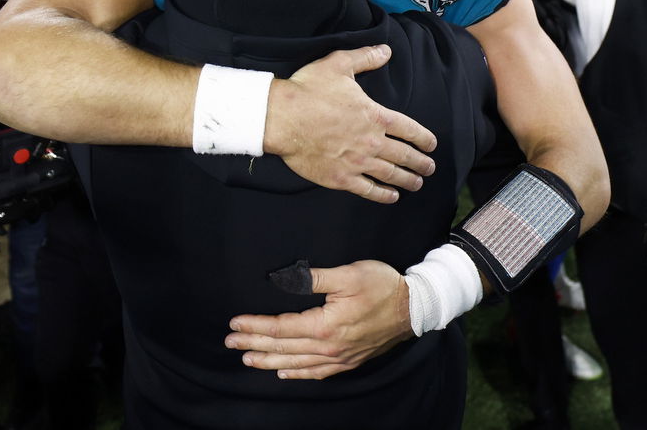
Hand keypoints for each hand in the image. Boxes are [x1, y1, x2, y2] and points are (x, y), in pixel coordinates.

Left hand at [225, 260, 412, 379]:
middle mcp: (329, 347)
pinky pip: (317, 372)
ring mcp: (340, 358)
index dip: (256, 325)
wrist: (416, 307)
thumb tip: (284, 279)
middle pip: (284, 348)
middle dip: (254, 344)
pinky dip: (297, 373)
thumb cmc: (383, 285)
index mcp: (326, 325)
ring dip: (269, 361)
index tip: (235, 323)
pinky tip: (283, 372)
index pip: (282, 328)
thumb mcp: (348, 274)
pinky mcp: (350, 361)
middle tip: (230, 343)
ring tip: (247, 359)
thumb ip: (314, 278)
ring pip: (297, 363)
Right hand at [264, 45, 436, 204]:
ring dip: (407, 180)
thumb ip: (366, 57)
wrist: (282, 118)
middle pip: (404, 155)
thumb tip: (386, 50)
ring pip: (390, 174)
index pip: (409, 129)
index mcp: (375, 115)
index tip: (431, 145)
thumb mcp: (339, 64)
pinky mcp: (341, 178)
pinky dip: (383, 194)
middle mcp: (372, 142)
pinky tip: (391, 196)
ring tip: (417, 184)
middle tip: (429, 168)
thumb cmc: (309, 90)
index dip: (424, 138)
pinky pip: (368, 189)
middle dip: (420, 163)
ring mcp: (357, 162)